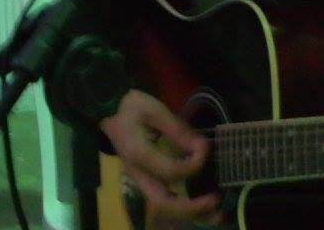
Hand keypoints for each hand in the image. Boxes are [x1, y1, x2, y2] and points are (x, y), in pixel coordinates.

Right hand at [100, 90, 219, 223]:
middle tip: (215, 201)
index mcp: (137, 155)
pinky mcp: (146, 180)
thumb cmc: (130, 107)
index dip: (193, 164)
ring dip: (191, 213)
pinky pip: (165, 199)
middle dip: (191, 206)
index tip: (205, 148)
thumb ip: (178, 130)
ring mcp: (140, 180)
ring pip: (164, 206)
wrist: (108, 112)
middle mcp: (138, 174)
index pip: (169, 171)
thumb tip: (201, 148)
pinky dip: (185, 207)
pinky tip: (203, 206)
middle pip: (162, 202)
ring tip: (216, 215)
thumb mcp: (154, 110)